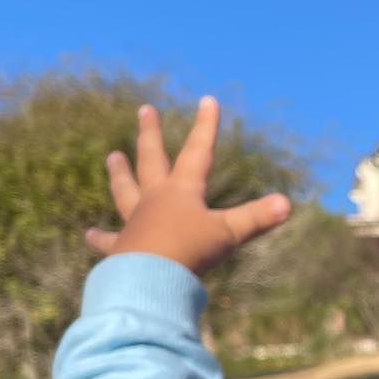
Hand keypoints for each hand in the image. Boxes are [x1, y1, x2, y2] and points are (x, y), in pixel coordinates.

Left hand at [86, 96, 291, 275]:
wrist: (149, 279)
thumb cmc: (190, 252)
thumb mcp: (228, 234)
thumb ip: (256, 218)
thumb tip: (287, 204)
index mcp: (182, 191)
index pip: (199, 152)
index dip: (206, 126)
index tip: (208, 100)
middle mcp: (155, 199)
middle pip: (152, 159)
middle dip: (151, 133)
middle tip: (146, 110)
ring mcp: (136, 221)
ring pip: (126, 190)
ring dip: (120, 173)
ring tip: (112, 157)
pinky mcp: (122, 248)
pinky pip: (110, 240)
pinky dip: (100, 238)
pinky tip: (90, 234)